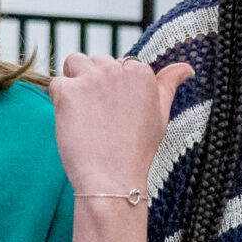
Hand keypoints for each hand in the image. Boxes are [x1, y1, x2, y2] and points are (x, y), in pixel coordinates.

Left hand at [50, 54, 192, 200]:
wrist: (113, 179)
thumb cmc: (138, 152)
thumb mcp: (161, 116)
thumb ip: (169, 86)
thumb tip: (186, 68)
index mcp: (141, 73)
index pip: (121, 64)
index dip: (115, 88)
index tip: (116, 112)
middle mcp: (117, 70)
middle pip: (98, 62)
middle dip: (95, 82)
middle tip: (99, 117)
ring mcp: (91, 79)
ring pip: (75, 63)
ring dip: (74, 80)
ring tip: (81, 110)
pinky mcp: (67, 91)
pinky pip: (56, 84)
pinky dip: (60, 101)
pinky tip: (72, 122)